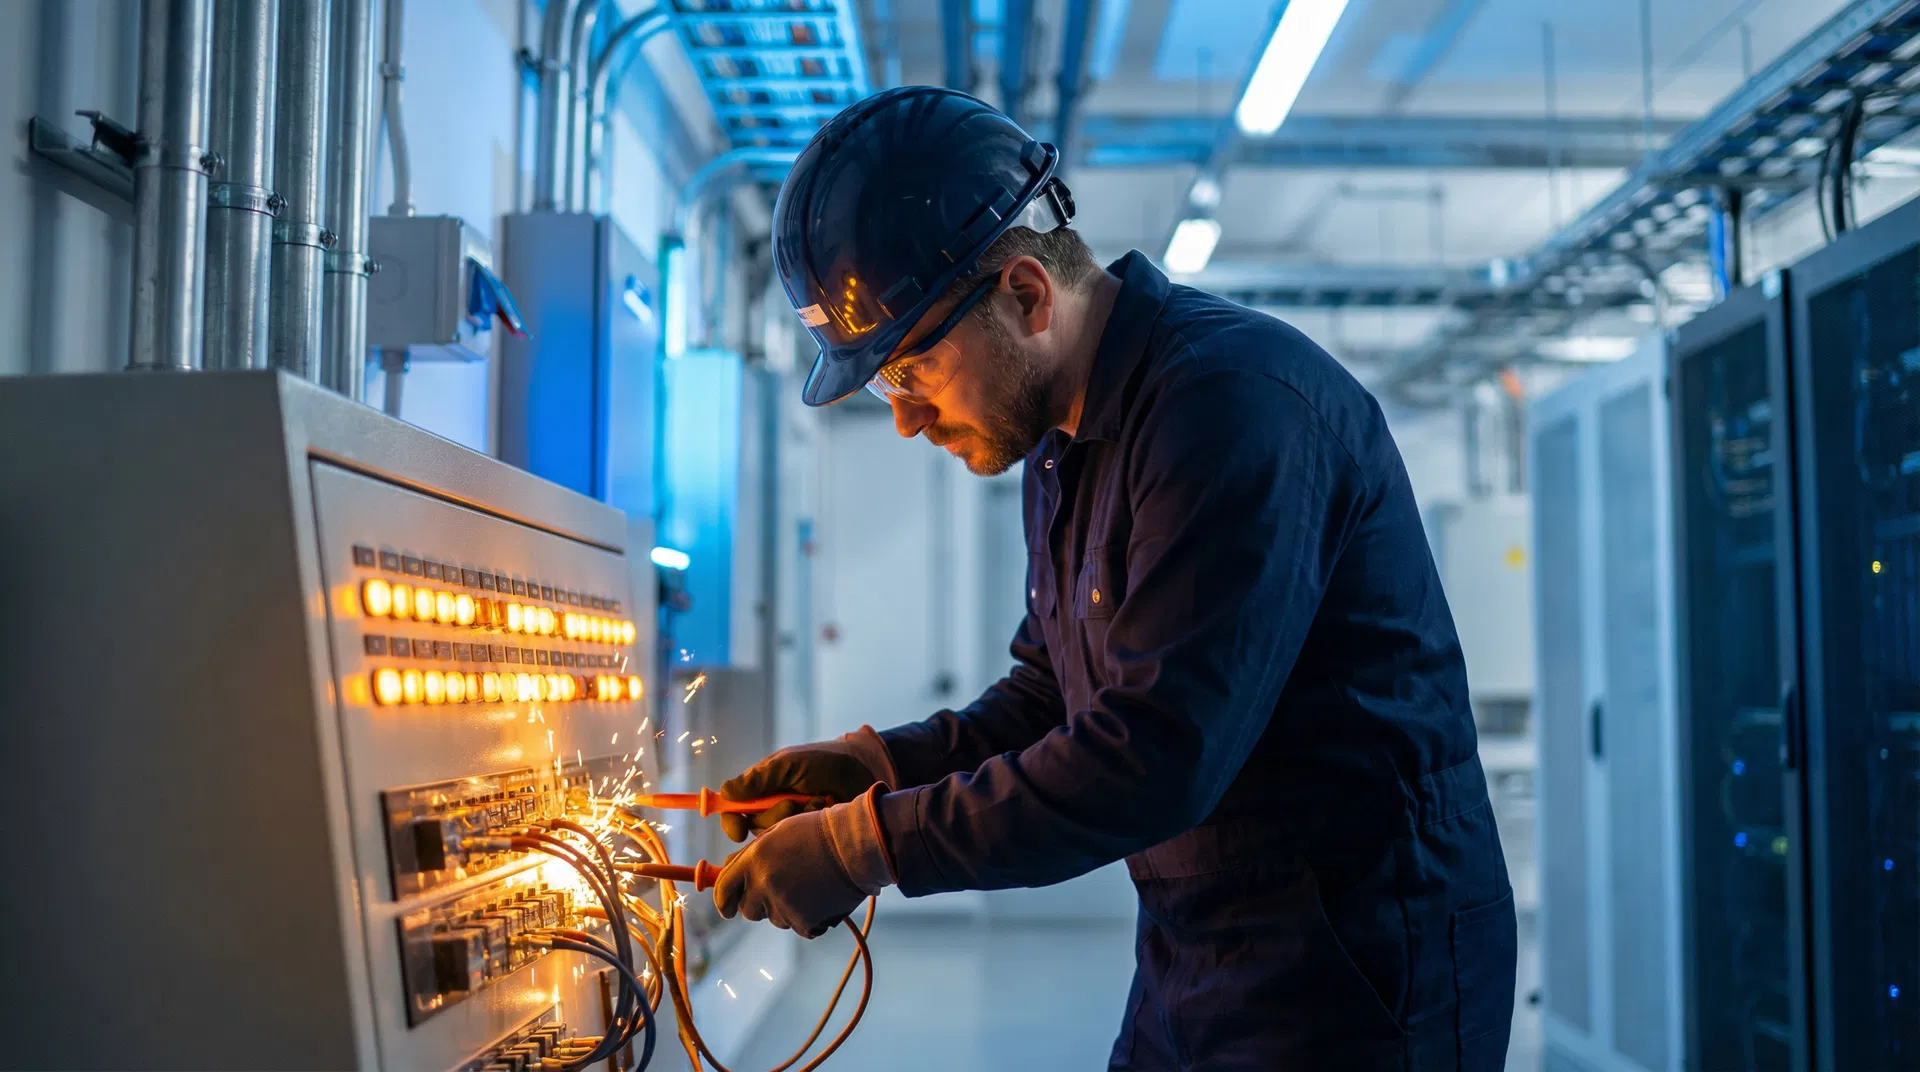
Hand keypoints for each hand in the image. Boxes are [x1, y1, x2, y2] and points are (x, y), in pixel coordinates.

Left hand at [713, 788, 894, 937]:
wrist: (855, 846)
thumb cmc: (817, 832)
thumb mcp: (776, 832)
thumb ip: (750, 855)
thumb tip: (729, 870)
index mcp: (753, 860)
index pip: (723, 890)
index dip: (723, 901)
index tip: (727, 908)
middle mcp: (763, 885)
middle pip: (747, 911)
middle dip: (757, 904)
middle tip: (778, 892)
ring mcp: (783, 906)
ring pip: (774, 919)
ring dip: (784, 908)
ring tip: (808, 887)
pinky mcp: (803, 922)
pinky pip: (797, 926)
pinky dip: (806, 917)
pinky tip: (820, 897)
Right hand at [718, 726, 899, 841]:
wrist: (865, 769)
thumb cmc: (824, 761)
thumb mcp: (789, 763)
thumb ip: (758, 778)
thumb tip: (724, 793)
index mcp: (764, 792)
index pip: (736, 814)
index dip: (732, 824)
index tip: (738, 831)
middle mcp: (775, 811)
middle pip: (756, 831)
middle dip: (774, 818)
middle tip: (793, 803)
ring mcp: (796, 826)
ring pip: (780, 839)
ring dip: (796, 821)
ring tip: (817, 802)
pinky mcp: (814, 838)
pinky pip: (804, 844)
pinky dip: (814, 827)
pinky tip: (827, 812)